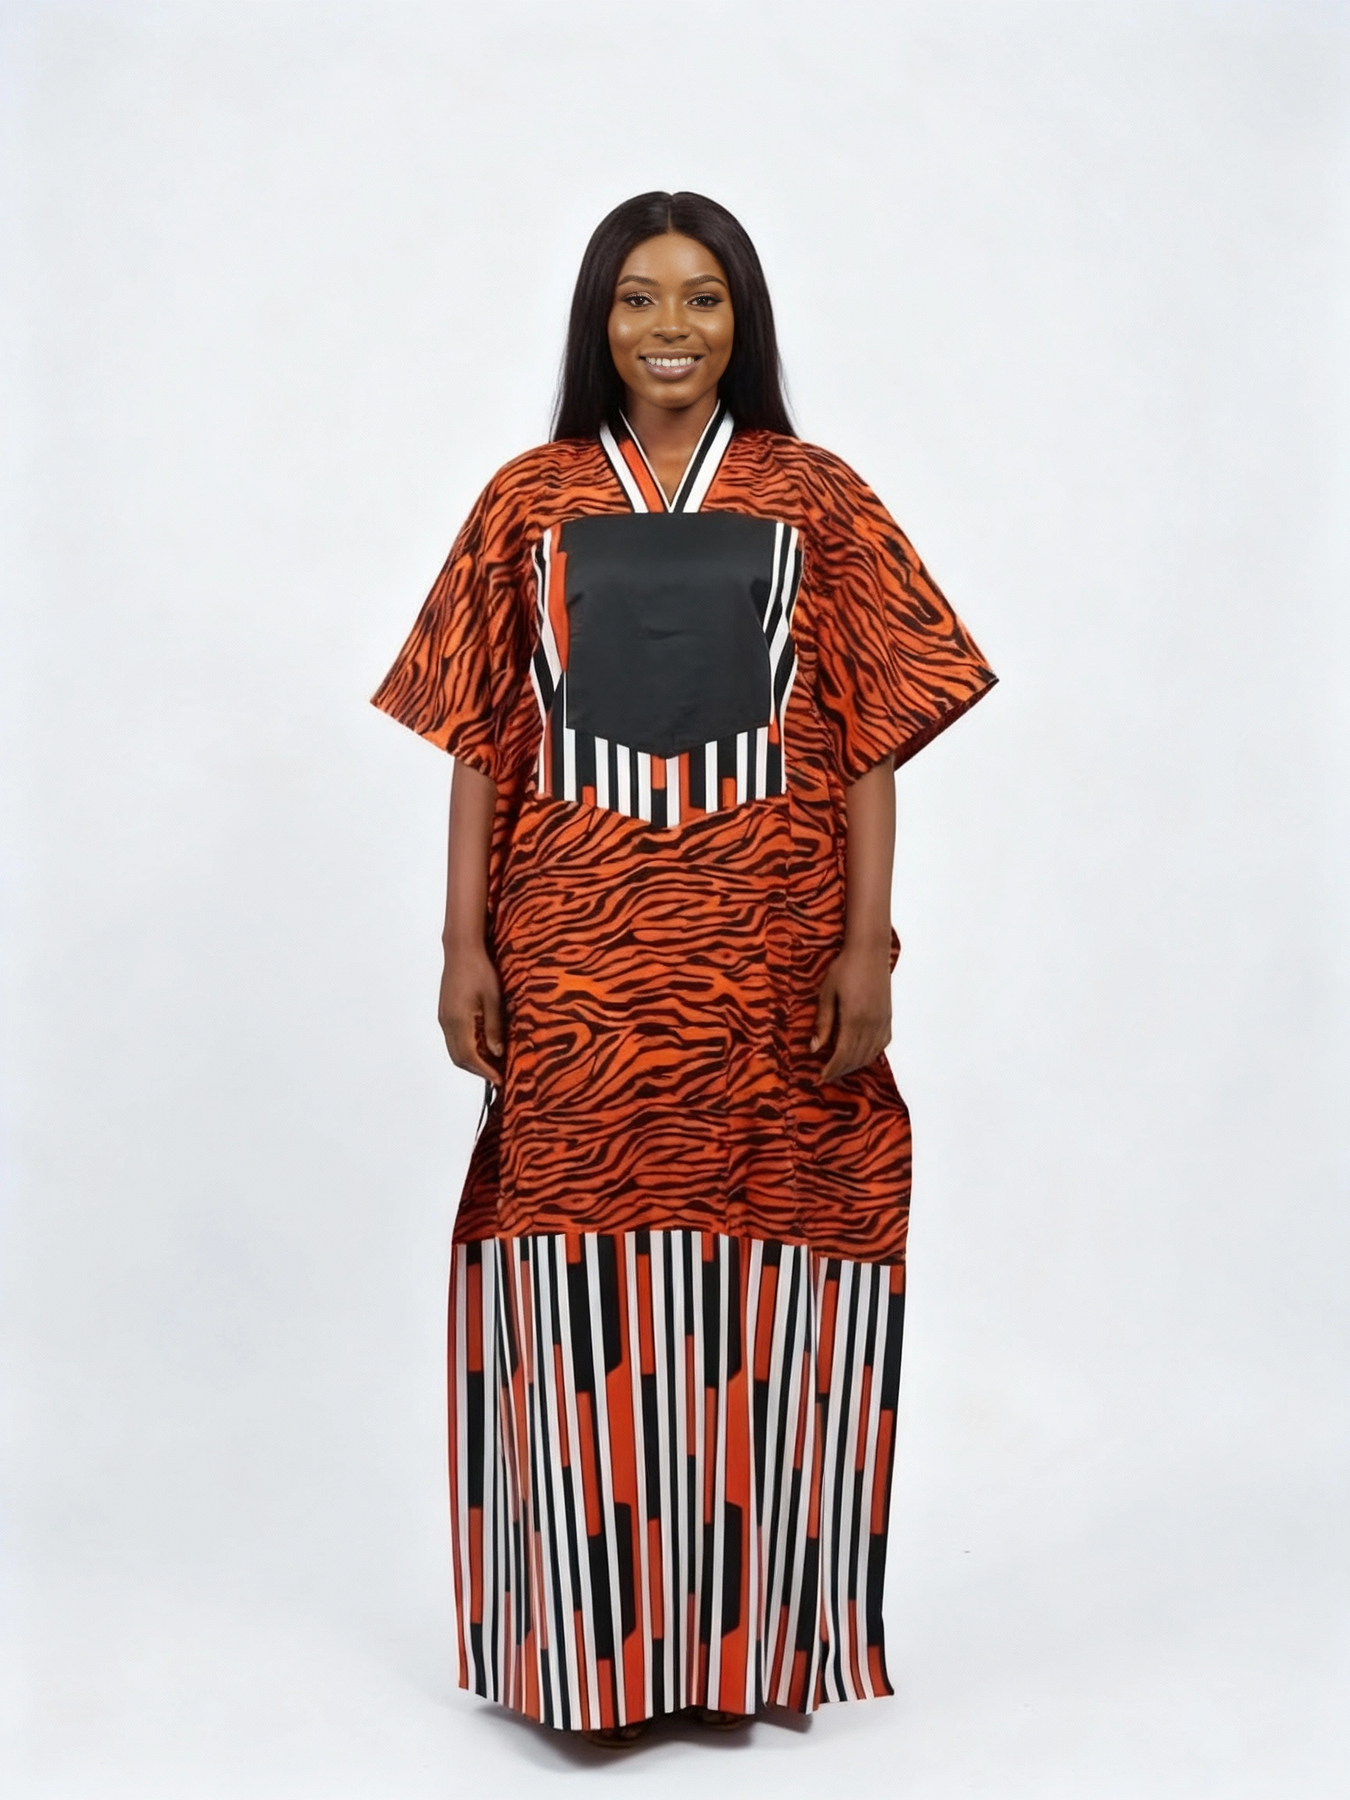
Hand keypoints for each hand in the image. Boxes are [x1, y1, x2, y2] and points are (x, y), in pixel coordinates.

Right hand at [438, 939, 504, 1082]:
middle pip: (459, 1058)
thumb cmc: (479, 970)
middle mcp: (447, 1022)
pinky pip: (454, 1039)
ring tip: (493, 1064)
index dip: (485, 1072)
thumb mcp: (493, 998)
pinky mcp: (446, 1013)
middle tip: (498, 1076)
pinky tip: (483, 1046)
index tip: (500, 1081)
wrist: (461, 950)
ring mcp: (444, 1018)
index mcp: (459, 1020)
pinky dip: (467, 1049)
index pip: (470, 1057)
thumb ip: (494, 1027)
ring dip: (472, 1061)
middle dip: (478, 1071)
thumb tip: (497, 1053)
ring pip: (455, 1050)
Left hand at [810, 941, 891, 1084]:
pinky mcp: (888, 1018)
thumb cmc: (844, 968)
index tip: (819, 1078)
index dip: (831, 1069)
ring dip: (854, 1066)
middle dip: (840, 1071)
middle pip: (856, 1058)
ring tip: (839, 1070)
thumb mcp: (827, 993)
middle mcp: (871, 1024)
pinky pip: (881, 1045)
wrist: (870, 951)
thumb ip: (823, 1022)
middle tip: (826, 1077)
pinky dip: (870, 1055)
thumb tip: (814, 1048)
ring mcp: (883, 1021)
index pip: (842, 1054)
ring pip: (870, 1054)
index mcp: (854, 1018)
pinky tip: (860, 1056)